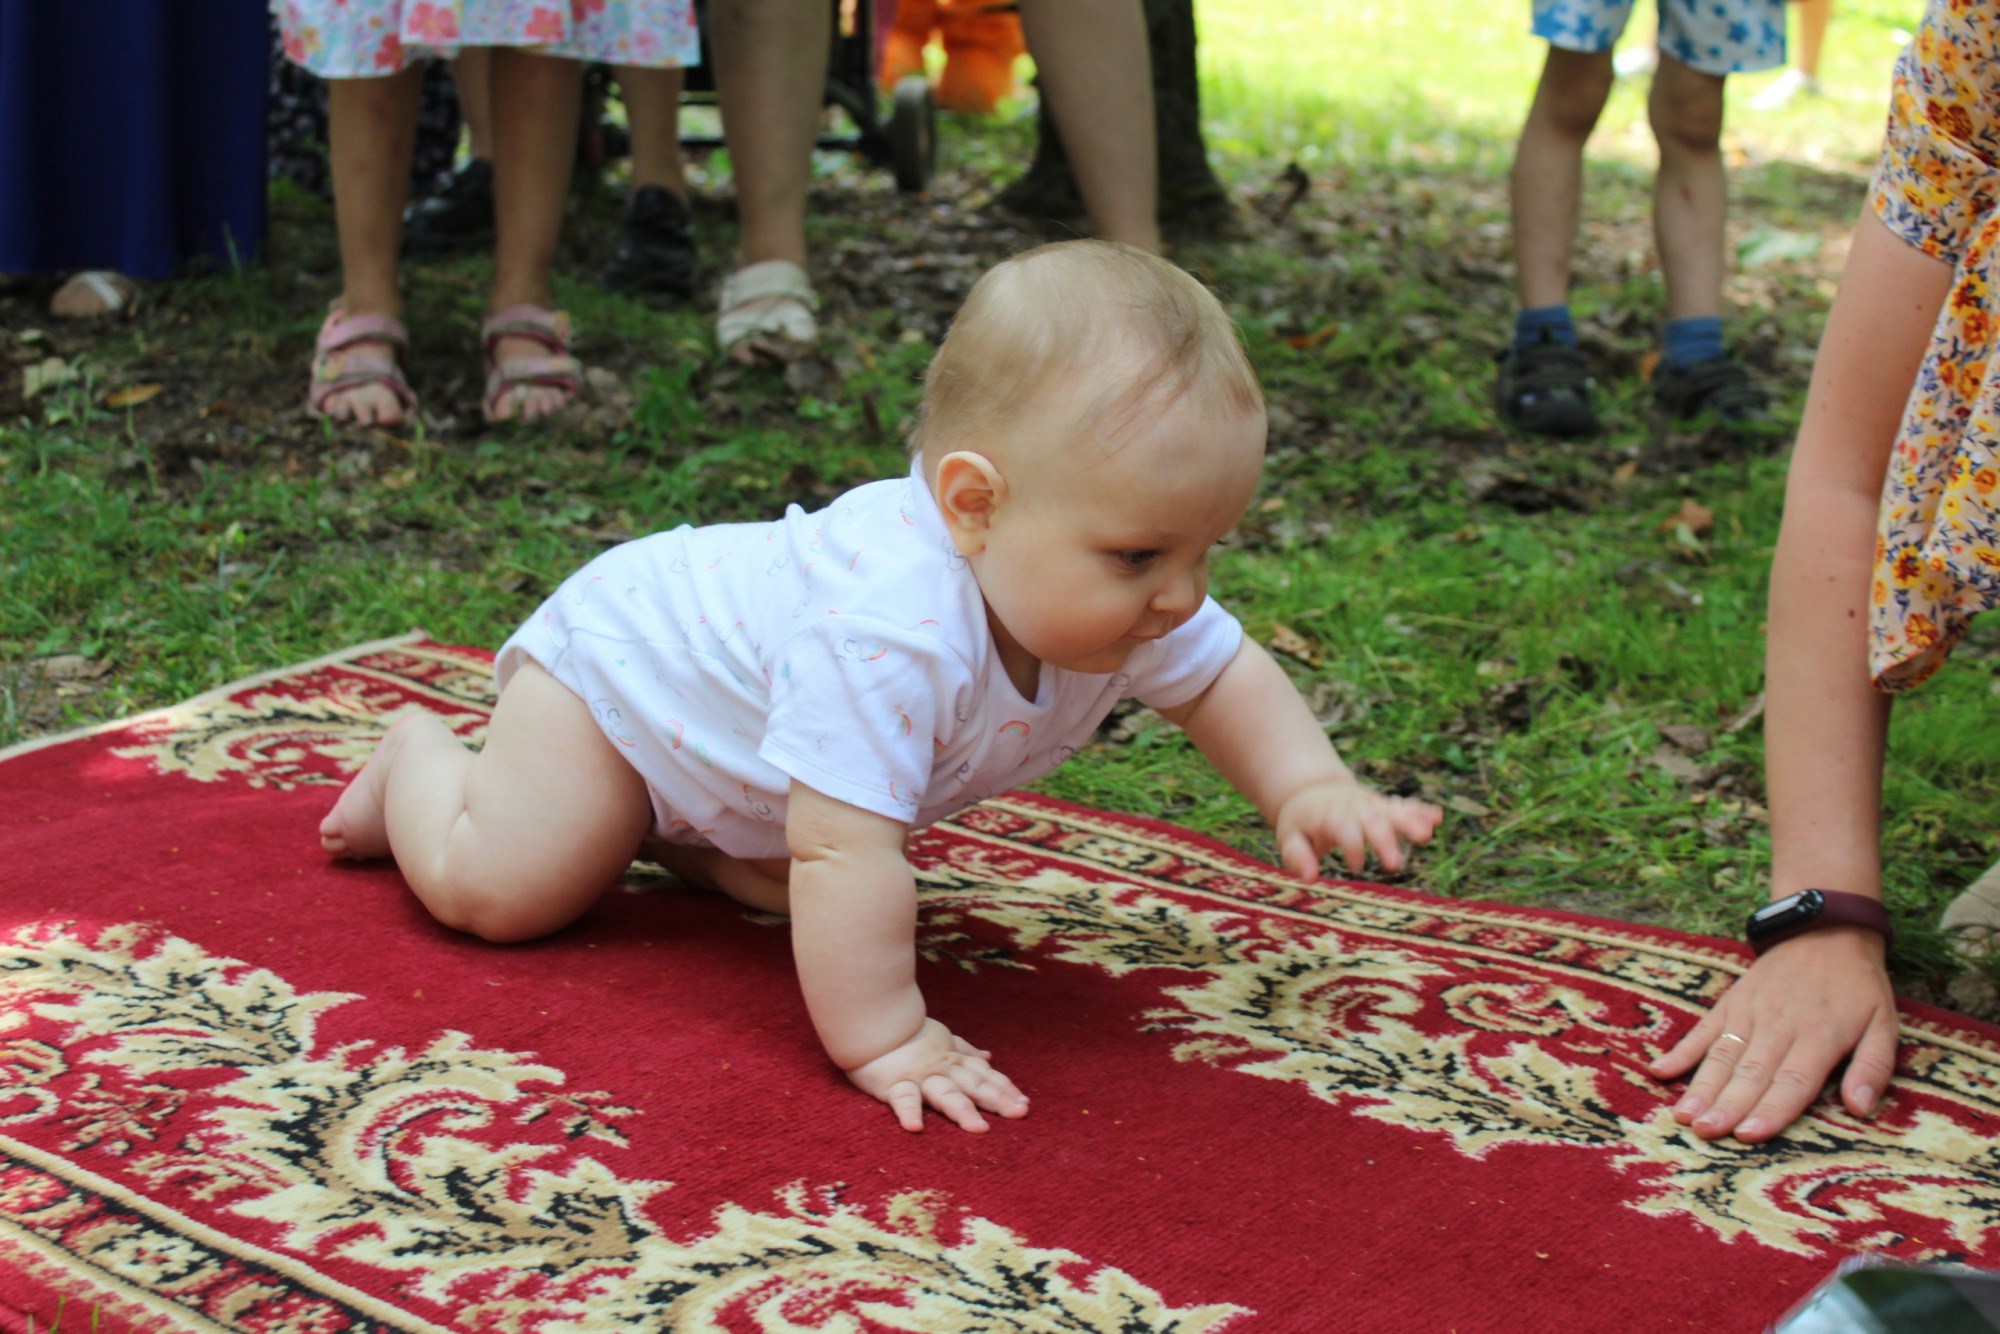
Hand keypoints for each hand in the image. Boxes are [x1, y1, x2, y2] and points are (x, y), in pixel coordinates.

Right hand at [845, 1018, 1028, 1133]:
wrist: (873, 1016)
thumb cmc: (906, 1032)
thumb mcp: (942, 1038)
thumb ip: (965, 1050)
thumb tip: (989, 1057)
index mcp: (952, 1060)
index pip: (984, 1075)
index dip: (1004, 1087)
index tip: (1024, 1102)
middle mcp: (941, 1069)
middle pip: (973, 1085)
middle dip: (998, 1099)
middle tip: (1020, 1112)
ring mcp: (919, 1077)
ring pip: (945, 1094)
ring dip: (963, 1110)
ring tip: (979, 1129)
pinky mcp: (892, 1084)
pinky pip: (902, 1098)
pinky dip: (908, 1111)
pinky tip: (915, 1127)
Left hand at [1275, 779, 1442, 879]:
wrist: (1311, 791)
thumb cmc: (1302, 823)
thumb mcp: (1289, 837)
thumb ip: (1297, 856)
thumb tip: (1310, 878)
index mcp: (1328, 815)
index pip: (1342, 827)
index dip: (1351, 845)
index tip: (1356, 866)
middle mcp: (1353, 808)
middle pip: (1371, 821)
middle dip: (1384, 840)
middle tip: (1395, 865)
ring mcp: (1370, 805)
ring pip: (1391, 812)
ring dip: (1409, 822)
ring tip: (1426, 834)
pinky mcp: (1383, 807)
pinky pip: (1403, 807)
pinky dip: (1420, 811)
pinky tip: (1437, 817)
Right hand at [1647, 926, 1898, 1141]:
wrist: (1825, 931)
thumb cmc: (1859, 988)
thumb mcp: (1884, 1025)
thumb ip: (1873, 1068)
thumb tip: (1860, 1109)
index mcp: (1820, 1036)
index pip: (1792, 1080)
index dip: (1770, 1110)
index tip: (1748, 1135)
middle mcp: (1779, 1026)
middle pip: (1751, 1073)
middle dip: (1727, 1106)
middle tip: (1705, 1133)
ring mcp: (1749, 1012)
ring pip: (1722, 1055)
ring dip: (1702, 1087)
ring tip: (1683, 1115)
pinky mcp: (1731, 1002)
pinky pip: (1702, 1029)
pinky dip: (1680, 1050)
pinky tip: (1660, 1071)